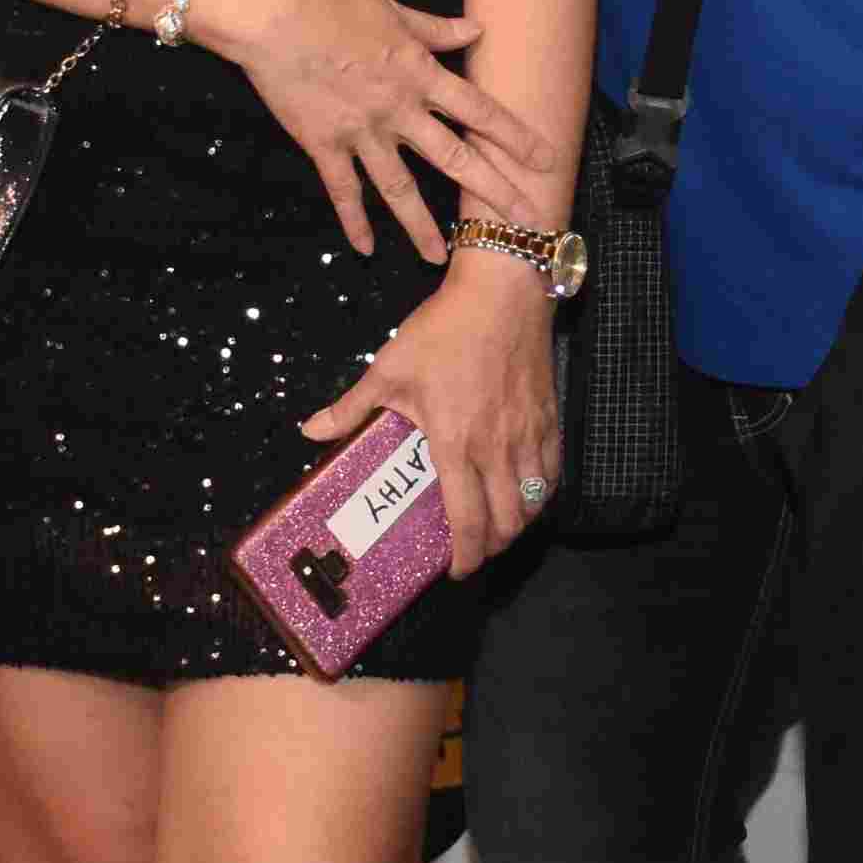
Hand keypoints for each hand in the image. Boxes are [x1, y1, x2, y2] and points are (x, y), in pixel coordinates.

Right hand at [193, 0, 538, 257]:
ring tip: (439, 258)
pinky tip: (363, 248)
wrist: (275, 16)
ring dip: (421, 227)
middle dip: (494, 193)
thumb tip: (476, 29)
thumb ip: (436, 30)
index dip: (516, 138)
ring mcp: (362, 132)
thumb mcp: (393, 10)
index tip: (546, 161)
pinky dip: (354, 220)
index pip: (480, 112)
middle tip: (524, 223)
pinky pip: (344, 191)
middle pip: (455, 159)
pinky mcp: (324, 145)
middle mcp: (399, 110)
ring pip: (399, 189)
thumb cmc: (333, 3)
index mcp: (420, 74)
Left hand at [308, 256, 562, 580]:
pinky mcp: (549, 417)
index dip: (466, 558)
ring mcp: (528, 435)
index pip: (468, 521)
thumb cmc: (444, 329)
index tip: (456, 571)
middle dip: (492, 548)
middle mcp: (497, 449)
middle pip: (508, 523)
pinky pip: (553, 471)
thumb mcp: (388, 368)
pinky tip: (527, 491)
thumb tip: (310, 431)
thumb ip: (350, 408)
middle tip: (474, 550)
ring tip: (499, 526)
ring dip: (518, 524)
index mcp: (456, 444)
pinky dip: (541, 492)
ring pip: (534, 502)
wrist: (503, 291)